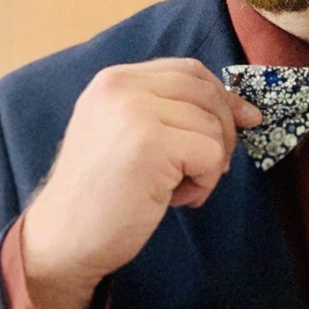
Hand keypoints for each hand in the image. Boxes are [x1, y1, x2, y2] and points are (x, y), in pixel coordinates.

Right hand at [22, 58, 260, 308]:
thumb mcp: (127, 134)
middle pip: (206, 93)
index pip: (188, 70)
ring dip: (209, 165)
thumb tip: (245, 111)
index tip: (243, 120)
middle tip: (209, 169)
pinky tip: (175, 199)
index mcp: (115, 80)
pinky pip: (211, 154)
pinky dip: (205, 183)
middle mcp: (123, 86)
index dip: (221, 95)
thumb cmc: (102, 194)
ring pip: (213, 126)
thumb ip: (169, 112)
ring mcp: (136, 112)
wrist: (64, 238)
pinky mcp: (152, 145)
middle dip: (224, 132)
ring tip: (176, 189)